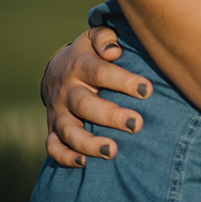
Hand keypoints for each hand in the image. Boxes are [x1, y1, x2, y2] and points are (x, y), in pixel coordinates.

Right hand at [42, 28, 152, 166]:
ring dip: (89, 143)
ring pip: (69, 131)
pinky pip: (53, 147)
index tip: (147, 91)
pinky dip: (65, 157)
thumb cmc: (89, 53)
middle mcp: (67, 90)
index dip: (124, 81)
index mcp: (80, 65)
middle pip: (86, 105)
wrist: (57, 70)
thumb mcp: (94, 38)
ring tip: (113, 152)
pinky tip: (84, 164)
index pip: (100, 73)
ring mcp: (58, 112)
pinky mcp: (52, 129)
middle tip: (136, 125)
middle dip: (111, 116)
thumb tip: (114, 51)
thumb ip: (105, 38)